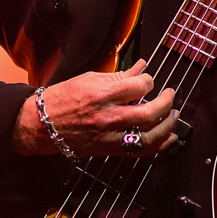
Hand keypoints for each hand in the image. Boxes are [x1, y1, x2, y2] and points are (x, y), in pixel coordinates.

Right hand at [13, 59, 178, 157]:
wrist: (42, 125)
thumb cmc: (63, 98)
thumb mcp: (89, 78)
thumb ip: (118, 75)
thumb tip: (141, 66)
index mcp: (102, 95)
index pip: (139, 86)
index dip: (149, 81)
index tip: (148, 80)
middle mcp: (108, 117)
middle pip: (149, 113)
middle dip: (166, 103)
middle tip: (170, 95)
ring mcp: (110, 136)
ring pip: (149, 136)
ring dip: (168, 126)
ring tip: (174, 115)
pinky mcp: (110, 150)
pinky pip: (140, 151)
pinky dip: (159, 145)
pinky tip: (170, 137)